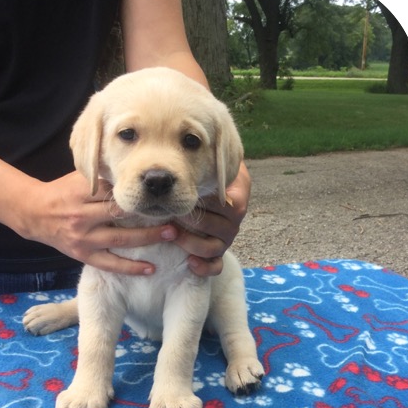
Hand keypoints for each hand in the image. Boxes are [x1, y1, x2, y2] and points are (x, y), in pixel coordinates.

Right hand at [17, 171, 173, 275]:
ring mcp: (84, 237)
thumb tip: (133, 172)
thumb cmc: (62, 193)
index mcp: (81, 192)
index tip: (159, 193)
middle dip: (148, 214)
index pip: (113, 191)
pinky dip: (131, 267)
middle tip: (175, 214)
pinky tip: (151, 268)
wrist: (34, 213)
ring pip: (120, 239)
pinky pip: (111, 264)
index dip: (137, 193)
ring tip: (170, 235)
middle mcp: (82, 215)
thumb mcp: (78, 179)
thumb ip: (102, 177)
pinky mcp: (84, 255)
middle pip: (120, 213)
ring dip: (148, 238)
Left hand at [168, 161, 251, 275]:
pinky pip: (215, 267)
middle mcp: (234, 220)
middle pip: (218, 227)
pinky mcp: (217, 254)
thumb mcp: (212, 156)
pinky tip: (189, 262)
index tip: (184, 196)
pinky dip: (204, 267)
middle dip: (192, 221)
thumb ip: (213, 152)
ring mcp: (226, 238)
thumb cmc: (203, 168)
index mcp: (237, 198)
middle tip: (170, 212)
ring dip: (191, 243)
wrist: (205, 187)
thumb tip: (197, 140)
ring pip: (213, 248)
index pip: (227, 206)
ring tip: (172, 234)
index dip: (203, 203)